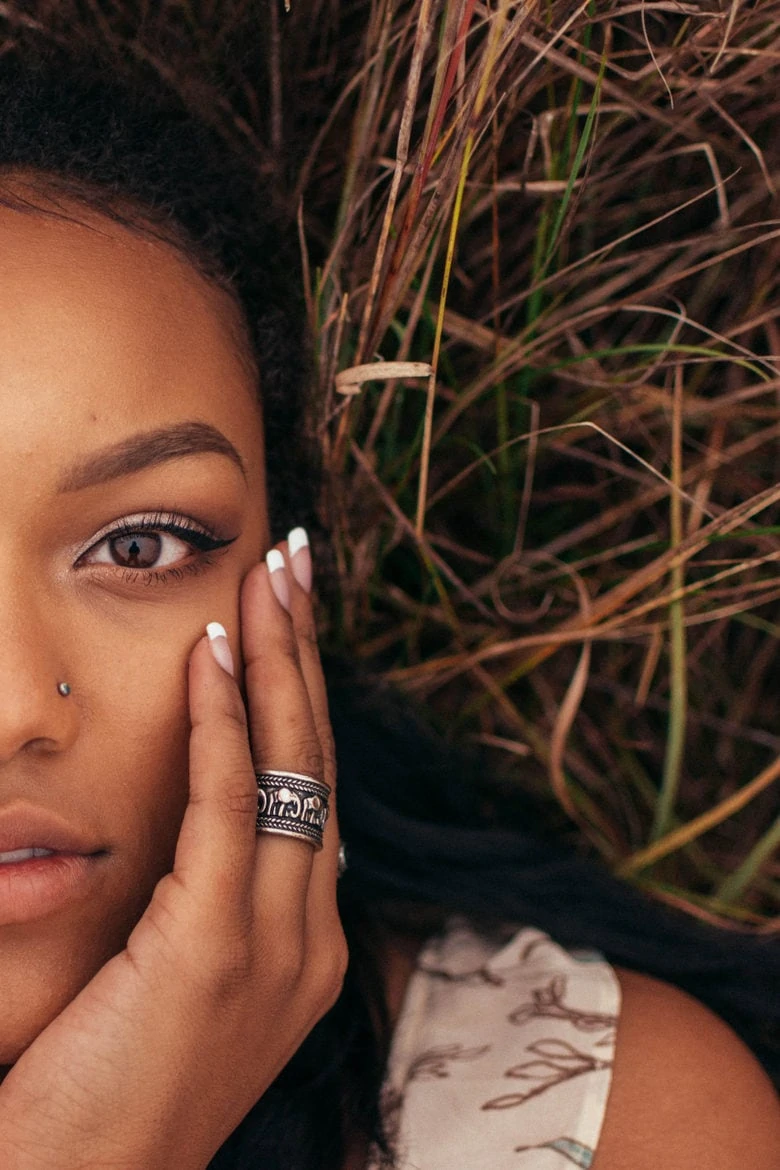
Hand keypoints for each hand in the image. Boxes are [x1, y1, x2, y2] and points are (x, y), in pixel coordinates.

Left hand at [0, 535, 345, 1169]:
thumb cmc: (112, 1091)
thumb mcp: (180, 984)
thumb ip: (208, 901)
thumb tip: (203, 817)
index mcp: (309, 941)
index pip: (316, 789)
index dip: (307, 697)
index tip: (292, 619)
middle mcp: (314, 934)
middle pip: (319, 759)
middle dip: (307, 652)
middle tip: (297, 563)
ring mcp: (278, 944)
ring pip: (292, 768)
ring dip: (277, 661)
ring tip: (269, 578)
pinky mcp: (217, 950)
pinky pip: (230, 807)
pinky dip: (225, 722)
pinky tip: (213, 654)